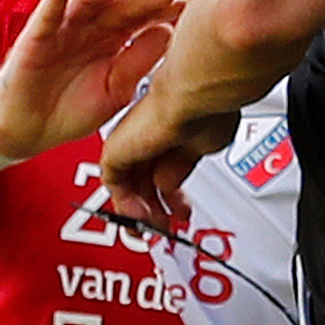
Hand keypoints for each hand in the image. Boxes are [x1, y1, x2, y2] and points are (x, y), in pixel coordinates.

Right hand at [0, 0, 181, 161]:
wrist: (29, 132)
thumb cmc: (72, 109)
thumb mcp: (116, 91)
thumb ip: (138, 63)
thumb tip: (167, 31)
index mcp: (113, 38)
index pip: (141, 18)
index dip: (161, 11)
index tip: (186, 5)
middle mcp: (91, 27)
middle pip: (121, 5)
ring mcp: (65, 28)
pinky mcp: (37, 35)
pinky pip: (49, 8)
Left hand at [100, 85, 236, 231]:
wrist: (193, 94)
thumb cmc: (208, 107)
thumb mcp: (209, 144)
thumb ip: (186, 165)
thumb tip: (173, 184)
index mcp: (171, 128)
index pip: (164, 164)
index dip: (172, 191)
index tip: (180, 209)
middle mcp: (149, 132)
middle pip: (146, 177)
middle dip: (157, 206)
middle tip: (166, 225)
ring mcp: (132, 141)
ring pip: (129, 183)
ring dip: (143, 212)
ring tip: (155, 229)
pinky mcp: (116, 150)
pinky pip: (115, 185)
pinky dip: (127, 206)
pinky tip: (141, 219)